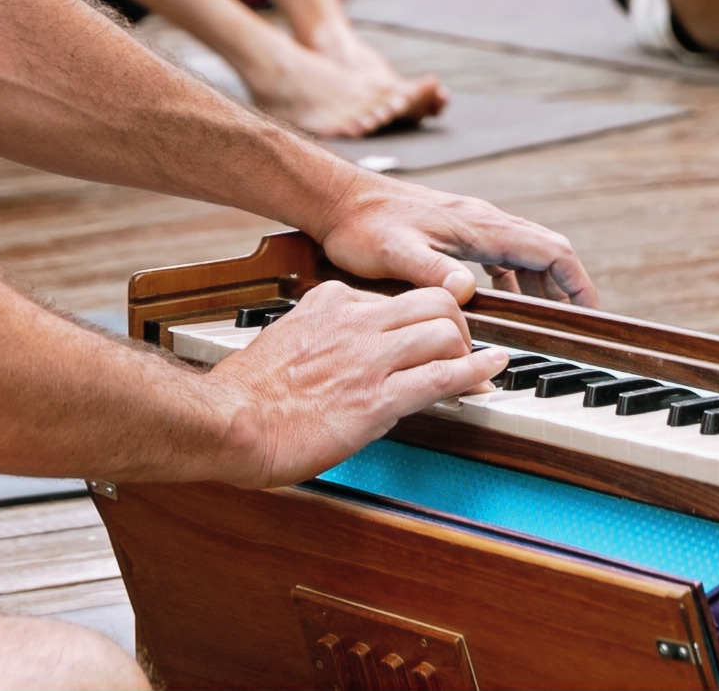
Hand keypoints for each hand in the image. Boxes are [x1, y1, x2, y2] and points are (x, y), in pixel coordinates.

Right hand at [209, 281, 504, 486]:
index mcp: (331, 302)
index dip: (419, 319)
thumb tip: (344, 354)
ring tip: (477, 370)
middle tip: (463, 350)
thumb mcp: (286, 343)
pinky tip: (490, 374)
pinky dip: (476, 374)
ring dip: (469, 352)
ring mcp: (369, 357)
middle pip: (435, 301)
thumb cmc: (246, 395)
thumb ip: (320, 338)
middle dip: (458, 325)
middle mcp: (356, 321)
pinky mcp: (378, 397)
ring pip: (446, 332)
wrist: (228, 421)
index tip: (427, 336)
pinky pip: (443, 377)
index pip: (395, 297)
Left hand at [314, 173, 596, 307]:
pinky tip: (504, 302)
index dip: (577, 283)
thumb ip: (433, 273)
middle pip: (547, 250)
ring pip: (526, 251)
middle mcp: (483, 220)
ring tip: (546, 320)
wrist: (338, 200)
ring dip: (543, 284)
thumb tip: (467, 292)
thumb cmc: (363, 227)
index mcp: (480, 227)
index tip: (590, 313)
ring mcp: (471, 223)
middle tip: (576, 324)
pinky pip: (502, 254)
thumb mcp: (395, 254)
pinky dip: (516, 279)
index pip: (550, 251)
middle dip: (569, 286)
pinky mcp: (457, 230)